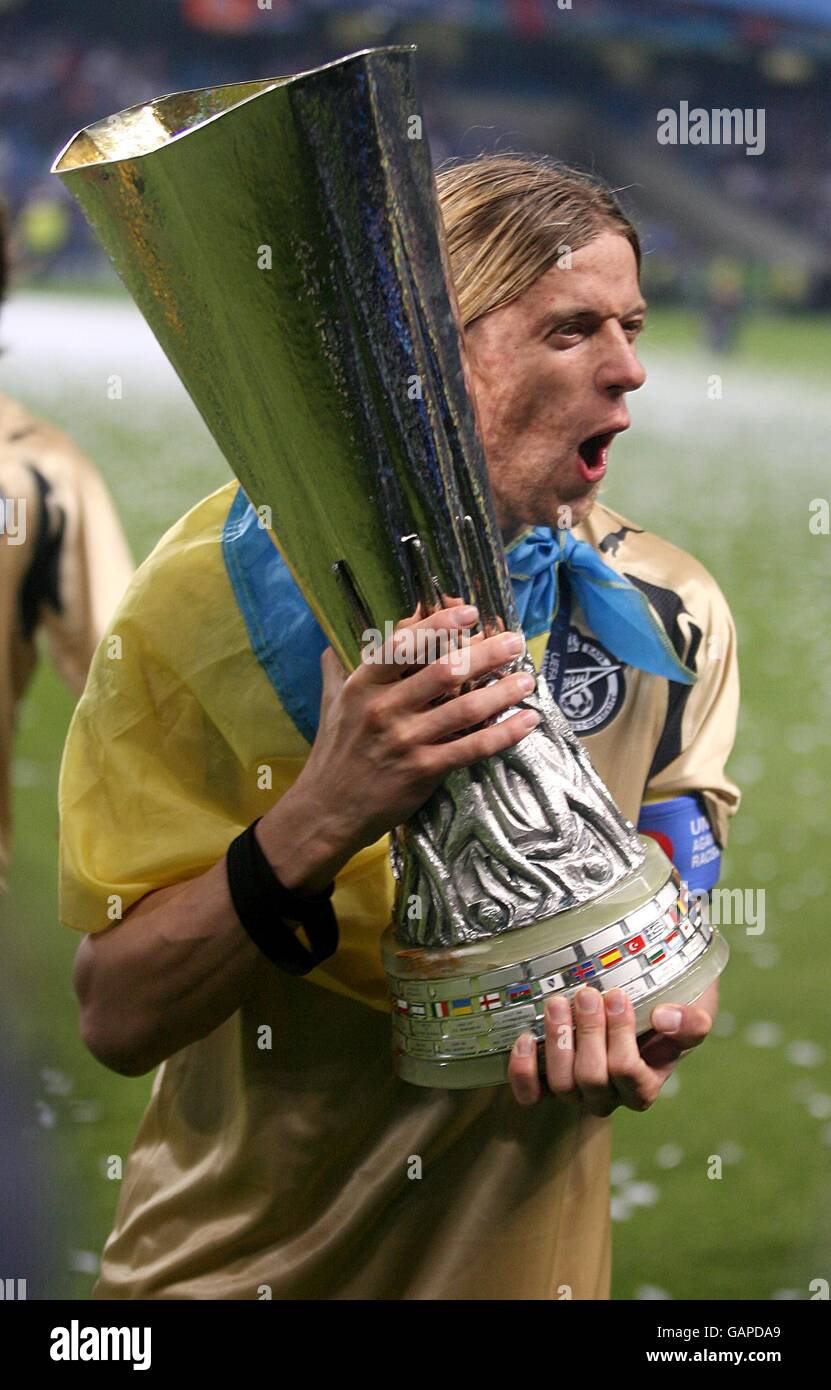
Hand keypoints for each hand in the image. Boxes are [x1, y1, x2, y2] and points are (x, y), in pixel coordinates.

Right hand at [260, 600, 539, 882]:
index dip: (438, 625)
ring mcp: (405, 741)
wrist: (327, 811)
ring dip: (501, 691)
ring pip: (465, 708)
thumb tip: (342, 640)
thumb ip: (340, 669)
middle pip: (443, 671)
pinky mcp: (423, 770)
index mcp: (363, 685)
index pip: (404, 645)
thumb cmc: (334, 752)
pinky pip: (472, 747)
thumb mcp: (332, 703)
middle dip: (485, 652)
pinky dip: (504, 733)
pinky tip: (527, 721)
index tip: (469, 612)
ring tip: (527, 678)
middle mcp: (384, 708)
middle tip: (513, 640)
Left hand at [507, 980, 717, 1112]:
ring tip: (558, 1004)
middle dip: (588, 1034)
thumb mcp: (694, 1011)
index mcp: (644, 1086)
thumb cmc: (667, 1008)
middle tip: (586, 994)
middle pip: (592, 1079)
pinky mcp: (548, 1082)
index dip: (620, 1036)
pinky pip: (532, 1094)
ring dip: (558, 1042)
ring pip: (562, 1085)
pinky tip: (526, 1038)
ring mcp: (576, 1091)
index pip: (629, 1075)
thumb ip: (690, 1021)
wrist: (638, 1001)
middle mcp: (608, 1096)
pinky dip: (524, 1071)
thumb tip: (664, 1019)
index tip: (616, 996)